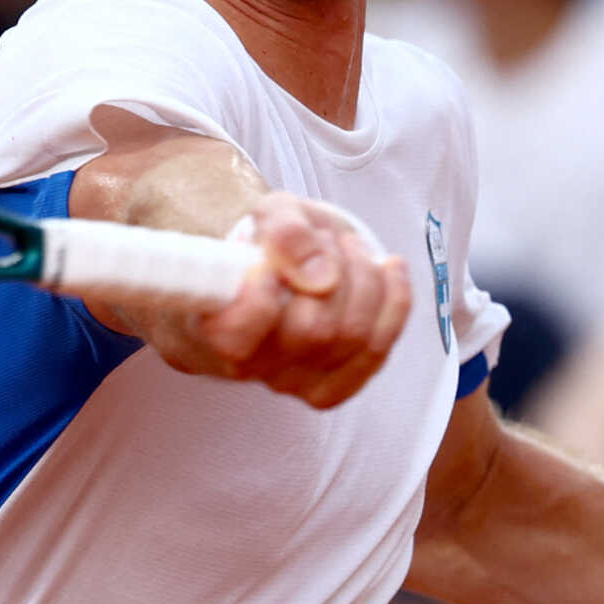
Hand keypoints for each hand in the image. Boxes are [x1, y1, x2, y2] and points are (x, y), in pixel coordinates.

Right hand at [142, 192, 411, 409]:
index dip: (262, 296)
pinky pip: (375, 352)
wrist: (278, 269)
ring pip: (351, 337)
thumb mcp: (267, 214)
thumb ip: (283, 232)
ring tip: (348, 248)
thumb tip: (319, 275)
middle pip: (313, 330)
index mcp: (210, 326)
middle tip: (323, 239)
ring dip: (363, 277)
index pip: (237, 335)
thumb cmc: (263, 247)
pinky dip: (393, 303)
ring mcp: (290, 383)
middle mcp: (250, 366)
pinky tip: (388, 270)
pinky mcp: (328, 388)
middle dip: (332, 268)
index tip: (269, 263)